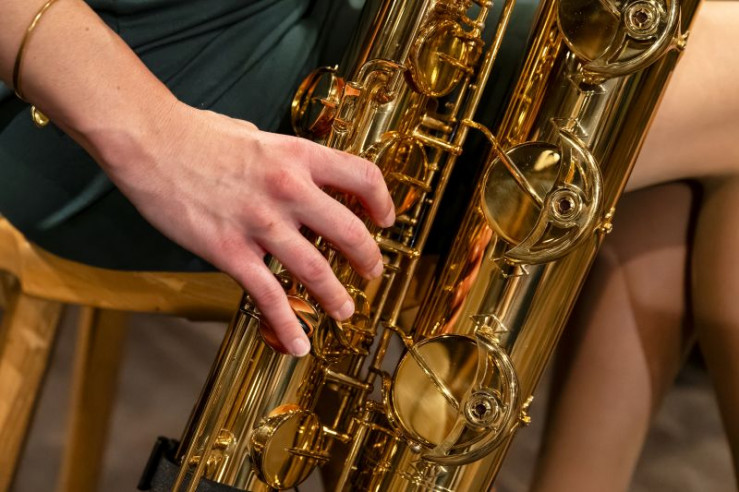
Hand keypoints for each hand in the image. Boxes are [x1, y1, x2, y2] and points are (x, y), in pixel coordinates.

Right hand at [97, 101, 393, 356]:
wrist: (148, 141)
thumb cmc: (197, 133)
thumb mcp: (255, 134)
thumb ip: (282, 158)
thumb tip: (294, 172)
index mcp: (298, 156)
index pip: (362, 176)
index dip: (382, 201)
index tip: (385, 219)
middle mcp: (288, 189)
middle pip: (349, 232)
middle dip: (368, 259)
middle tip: (373, 273)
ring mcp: (261, 223)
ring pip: (316, 270)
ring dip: (337, 297)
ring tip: (345, 311)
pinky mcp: (230, 250)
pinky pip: (269, 295)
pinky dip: (288, 324)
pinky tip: (298, 343)